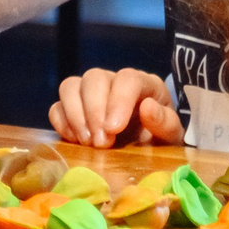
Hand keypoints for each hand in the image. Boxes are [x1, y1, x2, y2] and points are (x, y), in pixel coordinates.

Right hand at [49, 67, 182, 146]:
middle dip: (94, 111)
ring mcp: (89, 93)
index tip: (113, 129)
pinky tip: (76, 141)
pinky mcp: (72, 109)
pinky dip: (62, 123)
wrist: (149, 150)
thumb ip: (165, 122)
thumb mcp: (171, 135)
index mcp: (143, 83)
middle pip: (93, 78)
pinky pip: (56, 107)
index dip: (118, 101)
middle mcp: (113, 82)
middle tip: (100, 143)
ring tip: (87, 143)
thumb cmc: (160, 138)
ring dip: (75, 116)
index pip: (127, 78)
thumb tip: (147, 107)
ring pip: (70, 86)